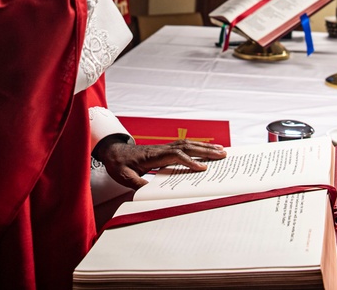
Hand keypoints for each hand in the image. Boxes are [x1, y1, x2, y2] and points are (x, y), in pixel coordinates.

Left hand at [98, 140, 226, 189]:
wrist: (113, 152)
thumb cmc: (119, 164)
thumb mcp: (124, 177)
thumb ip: (137, 184)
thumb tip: (150, 192)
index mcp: (154, 156)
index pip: (176, 156)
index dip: (190, 162)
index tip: (203, 169)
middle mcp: (162, 149)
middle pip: (187, 147)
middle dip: (206, 151)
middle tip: (223, 155)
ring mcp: (165, 148)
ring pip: (188, 144)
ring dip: (205, 147)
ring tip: (222, 150)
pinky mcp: (165, 149)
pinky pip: (185, 146)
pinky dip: (198, 147)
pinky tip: (206, 150)